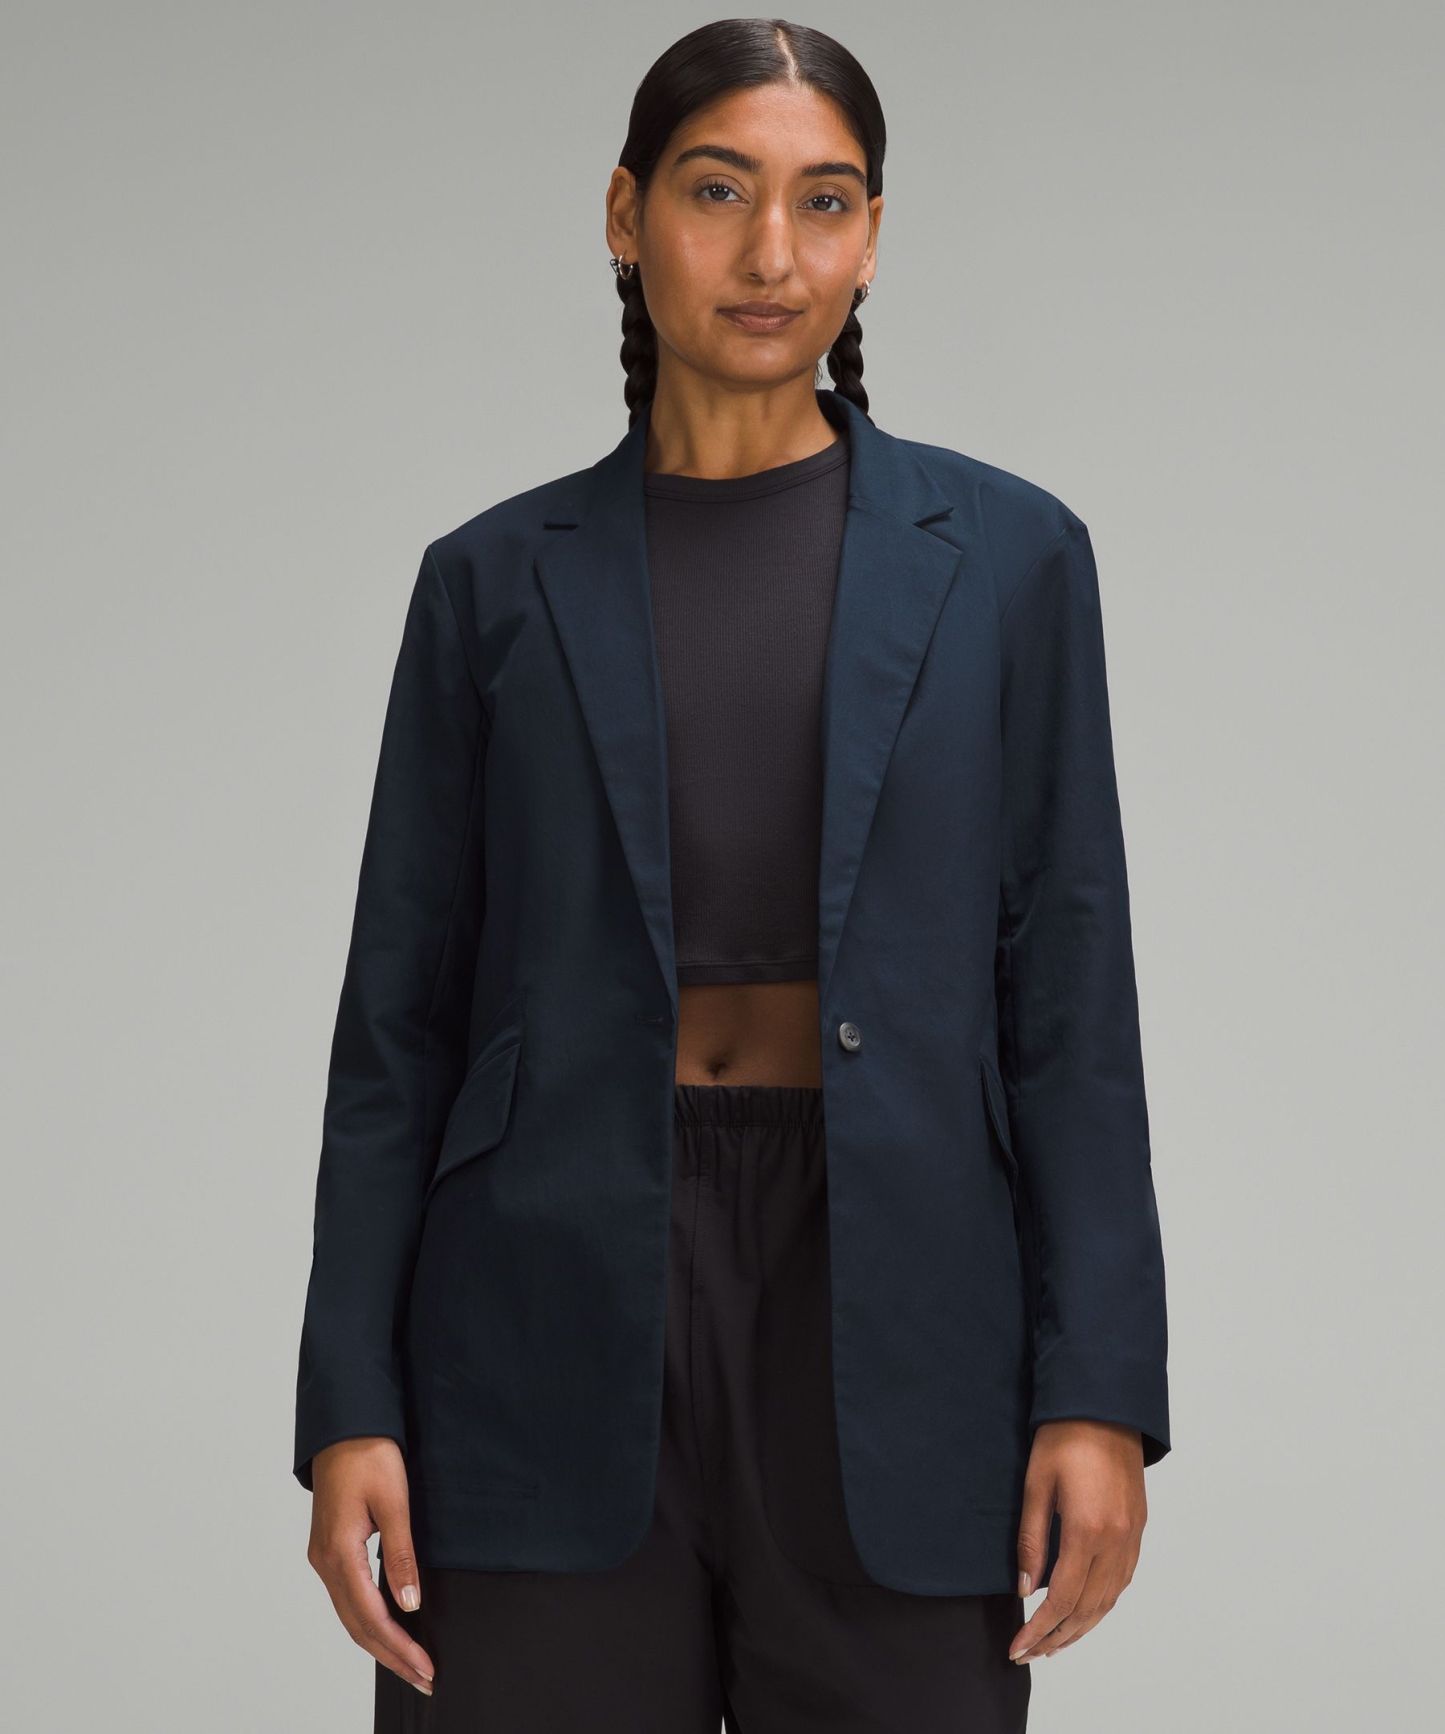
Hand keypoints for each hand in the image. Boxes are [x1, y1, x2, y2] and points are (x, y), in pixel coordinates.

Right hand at [305, 1438, 435, 1695]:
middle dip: (391, 1655)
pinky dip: (368, 1619)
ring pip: (350, 1614)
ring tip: (410, 1662)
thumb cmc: (369, 1454)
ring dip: (379, 1641)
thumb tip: (410, 1602)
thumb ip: (401, 1553)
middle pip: (357, 1625)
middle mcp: (325, 1561)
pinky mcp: (330, 1548)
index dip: (398, 1647)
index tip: (424, 1666)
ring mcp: (323, 1556)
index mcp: (339, 1553)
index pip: (371, 1616)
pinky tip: (388, 1627)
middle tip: (424, 1677)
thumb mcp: (394, 1501)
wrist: (345, 1424)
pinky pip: (348, 1596)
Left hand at [1008, 1420, 1146, 1662]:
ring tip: (1053, 1643)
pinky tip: (1084, 1611)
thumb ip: (1031, 1540)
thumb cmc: (1063, 1437)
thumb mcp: (1036, 1485)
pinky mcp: (1138, 1527)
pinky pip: (1122, 1581)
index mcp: (1088, 1530)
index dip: (1039, 1629)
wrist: (1104, 1405)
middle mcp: (1116, 1540)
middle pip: (1088, 1609)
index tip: (1017, 1647)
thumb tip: (1024, 1588)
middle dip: (1057, 1637)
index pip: (1062, 1599)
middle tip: (1029, 1653)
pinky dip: (1101, 1604)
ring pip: (1109, 1600)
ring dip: (1081, 1627)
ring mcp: (1132, 1536)